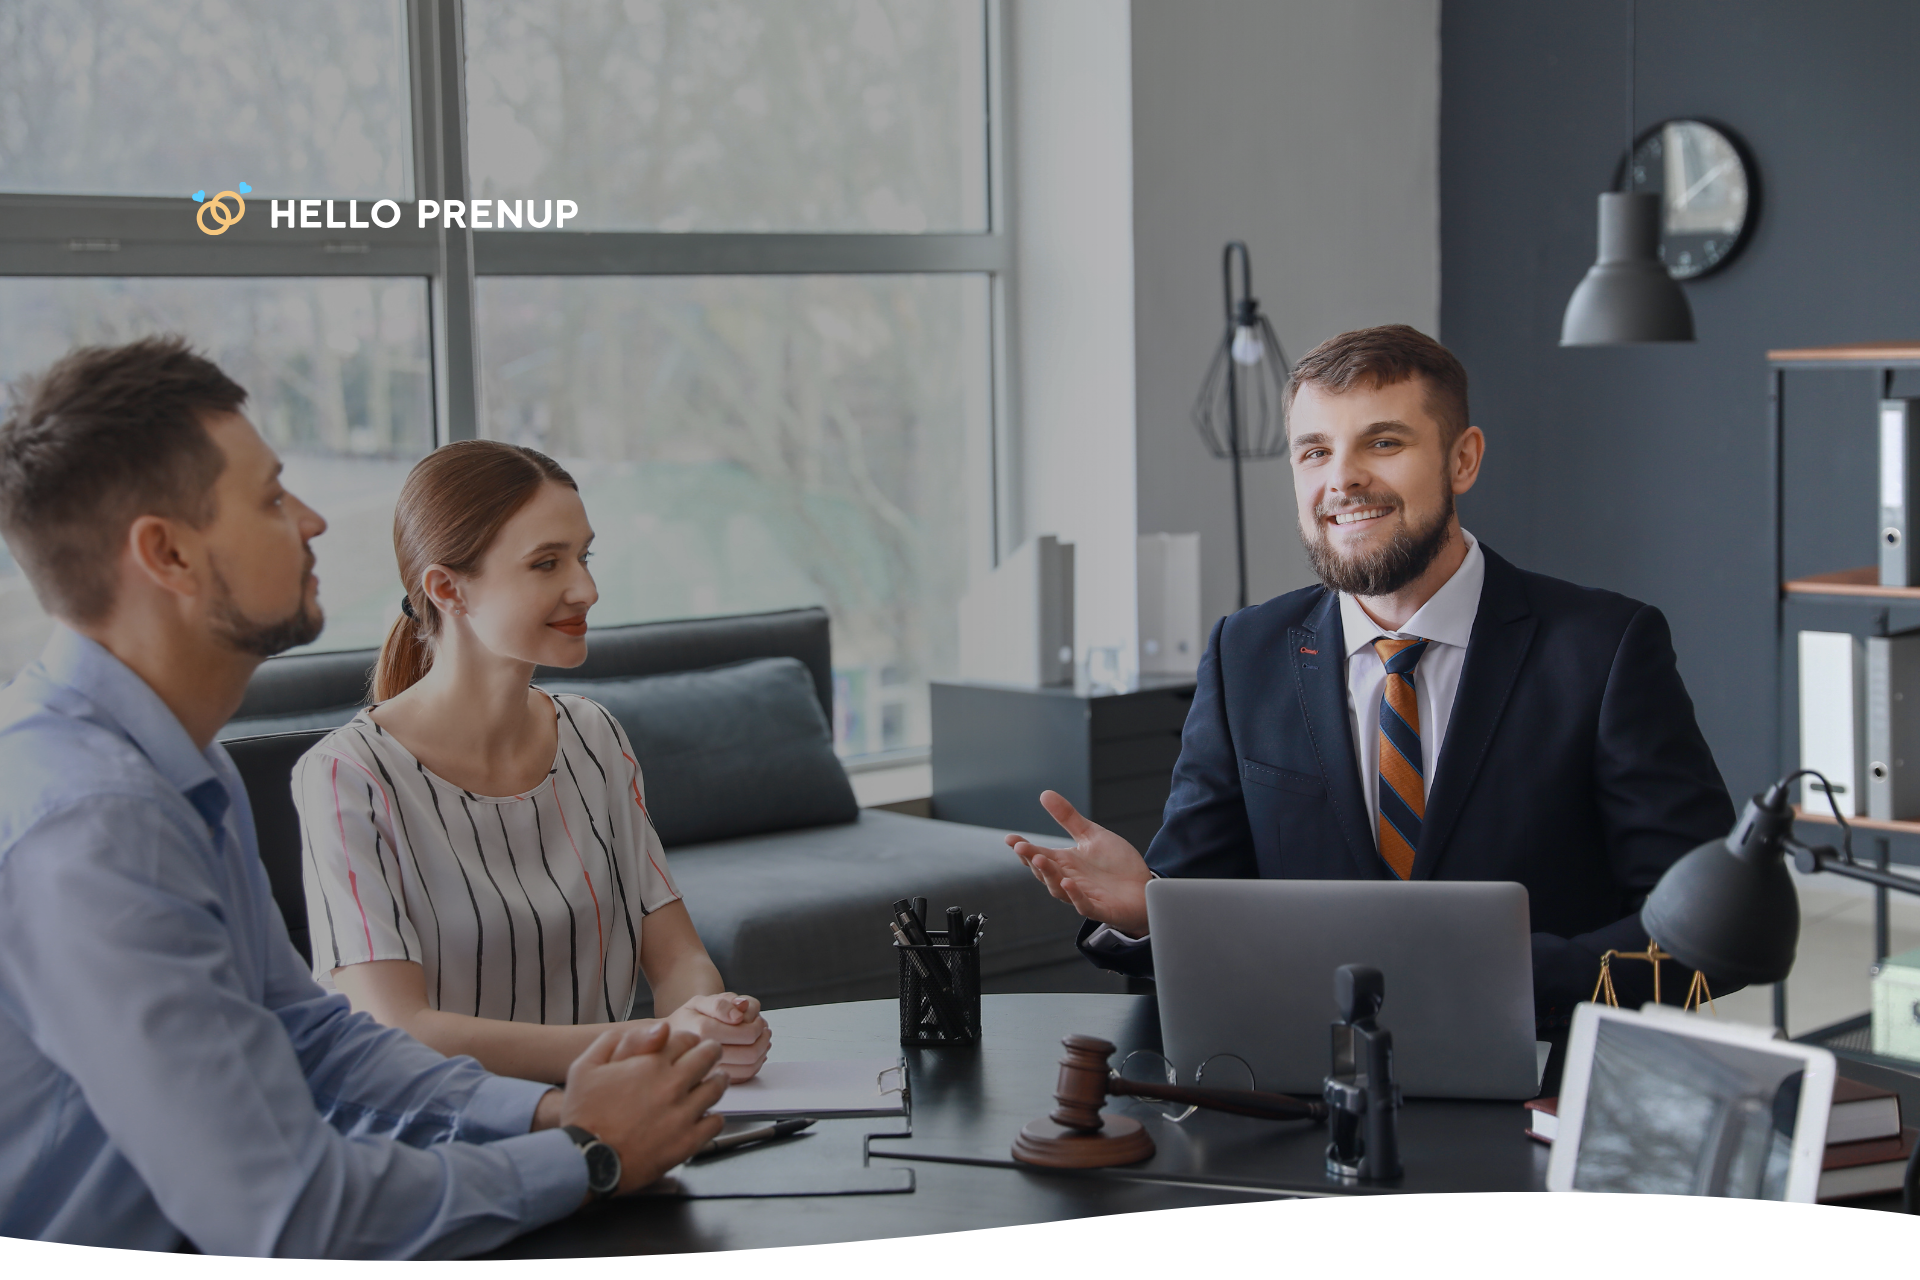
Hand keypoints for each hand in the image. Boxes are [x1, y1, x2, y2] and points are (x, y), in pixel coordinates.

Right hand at [560, 1021, 727, 1194]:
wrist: (586, 1159)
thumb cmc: (584, 1114)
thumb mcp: (586, 1066)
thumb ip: (618, 1040)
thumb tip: (658, 1030)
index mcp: (651, 1064)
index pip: (687, 1039)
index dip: (688, 1040)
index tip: (687, 1046)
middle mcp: (672, 1086)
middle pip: (708, 1057)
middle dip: (710, 1052)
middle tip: (709, 1055)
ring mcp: (683, 1115)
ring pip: (717, 1088)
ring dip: (717, 1080)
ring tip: (713, 1081)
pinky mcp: (688, 1142)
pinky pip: (716, 1122)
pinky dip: (713, 1116)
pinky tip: (704, 1115)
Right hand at [664, 992, 770, 1080]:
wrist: (666, 1042)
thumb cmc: (687, 1020)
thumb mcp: (699, 1002)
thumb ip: (721, 1004)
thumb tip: (739, 1014)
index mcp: (703, 1031)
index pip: (746, 1034)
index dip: (758, 1025)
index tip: (756, 1019)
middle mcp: (705, 1056)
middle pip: (751, 1053)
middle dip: (762, 1038)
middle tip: (761, 1028)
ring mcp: (709, 1073)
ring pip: (750, 1067)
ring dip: (761, 1051)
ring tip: (758, 1038)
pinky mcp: (713, 1083)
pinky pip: (743, 1077)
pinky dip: (754, 1064)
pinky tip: (750, 1050)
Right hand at [1005, 790, 1152, 935]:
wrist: (1144, 886)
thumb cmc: (1116, 864)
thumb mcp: (1092, 835)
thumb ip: (1068, 818)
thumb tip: (1045, 794)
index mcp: (1065, 862)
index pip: (1038, 855)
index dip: (1024, 848)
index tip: (1010, 839)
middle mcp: (1069, 880)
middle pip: (1045, 872)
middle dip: (1032, 860)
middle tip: (1022, 847)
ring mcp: (1082, 895)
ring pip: (1059, 889)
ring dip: (1049, 876)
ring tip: (1041, 859)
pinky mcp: (1099, 908)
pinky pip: (1083, 904)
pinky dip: (1074, 895)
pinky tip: (1068, 882)